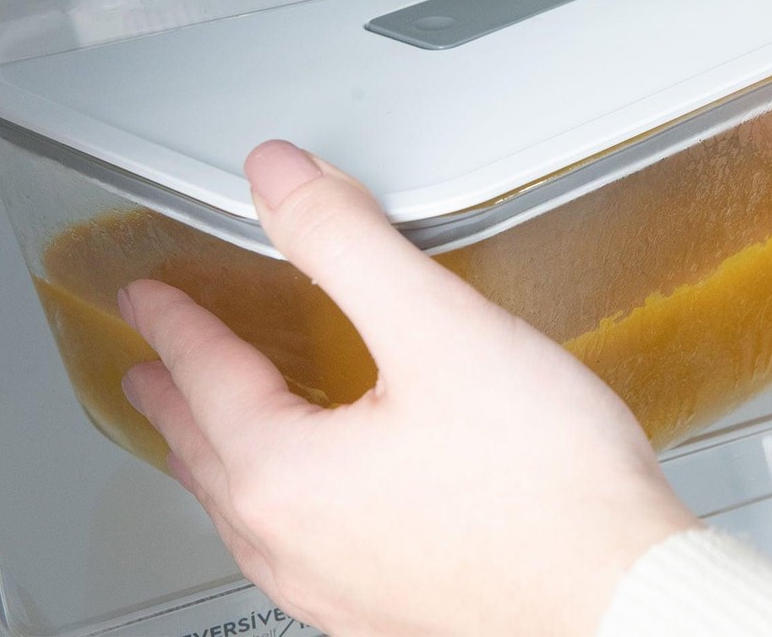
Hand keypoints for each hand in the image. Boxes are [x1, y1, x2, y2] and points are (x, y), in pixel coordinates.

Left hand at [119, 141, 697, 636]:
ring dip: (219, 456)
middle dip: (173, 399)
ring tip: (211, 435)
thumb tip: (279, 178)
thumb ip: (347, 244)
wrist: (622, 605)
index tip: (148, 299)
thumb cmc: (545, 484)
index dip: (174, 322)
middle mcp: (297, 544)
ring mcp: (339, 588)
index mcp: (288, 474)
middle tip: (149, 371)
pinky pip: (295, 547)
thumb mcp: (436, 329)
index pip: (203, 375)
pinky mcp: (388, 609)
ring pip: (247, 510)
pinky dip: (277, 502)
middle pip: (207, 452)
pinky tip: (315, 501)